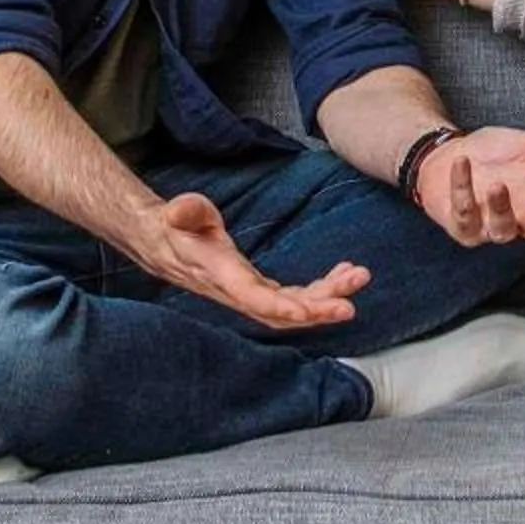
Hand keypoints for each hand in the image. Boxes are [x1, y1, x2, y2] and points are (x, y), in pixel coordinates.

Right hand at [131, 191, 367, 328]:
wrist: (167, 245)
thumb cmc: (178, 226)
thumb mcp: (179, 214)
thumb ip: (184, 212)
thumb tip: (179, 212)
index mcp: (220, 273)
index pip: (251, 297)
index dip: (279, 306)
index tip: (308, 311)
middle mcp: (238, 291)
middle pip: (279, 311)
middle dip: (316, 308)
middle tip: (351, 301)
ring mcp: (251, 294)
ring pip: (291, 307)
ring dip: (326, 298)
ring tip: (357, 278)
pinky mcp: (259, 290)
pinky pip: (293, 298)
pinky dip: (321, 290)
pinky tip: (343, 274)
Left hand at [417, 126, 524, 246]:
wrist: (447, 155)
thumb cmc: (492, 154)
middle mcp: (518, 214)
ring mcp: (490, 224)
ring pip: (502, 228)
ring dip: (500, 208)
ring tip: (498, 186)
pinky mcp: (463, 226)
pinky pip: (463, 213)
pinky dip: (461, 187)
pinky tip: (463, 164)